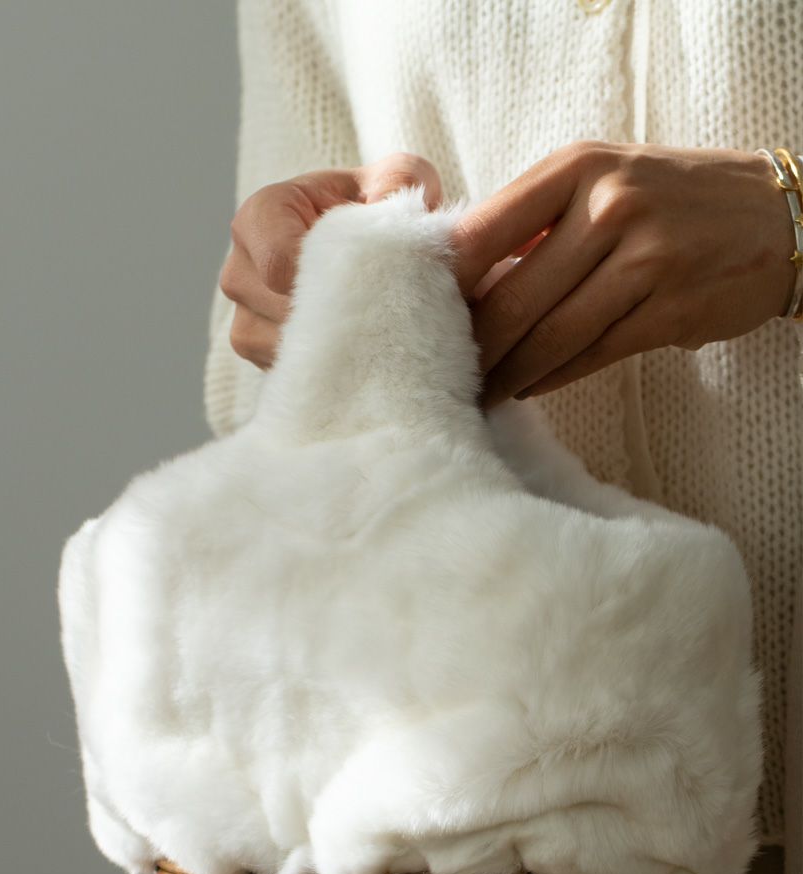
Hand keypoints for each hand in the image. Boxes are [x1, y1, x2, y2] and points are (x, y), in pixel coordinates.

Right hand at [220, 153, 447, 368]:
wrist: (369, 254)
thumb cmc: (379, 212)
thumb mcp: (401, 182)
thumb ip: (404, 184)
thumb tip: (403, 216)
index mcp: (262, 214)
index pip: (278, 263)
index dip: (325, 282)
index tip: (366, 283)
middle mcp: (240, 265)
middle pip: (279, 310)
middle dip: (334, 313)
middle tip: (381, 306)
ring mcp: (241, 313)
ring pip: (281, 346)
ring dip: (330, 341)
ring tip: (367, 322)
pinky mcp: (254, 350)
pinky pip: (285, 368)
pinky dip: (322, 362)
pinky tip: (350, 344)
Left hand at [450, 141, 797, 408]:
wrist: (774, 216)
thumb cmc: (668, 200)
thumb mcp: (601, 179)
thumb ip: (534, 221)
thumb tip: (461, 279)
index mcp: (575, 168)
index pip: (482, 232)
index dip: (444, 287)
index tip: (419, 320)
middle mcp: (607, 207)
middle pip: (512, 297)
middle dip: (473, 346)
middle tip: (440, 374)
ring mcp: (643, 259)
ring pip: (550, 335)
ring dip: (506, 373)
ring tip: (478, 393)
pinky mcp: (668, 309)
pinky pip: (591, 355)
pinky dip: (551, 377)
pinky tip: (526, 387)